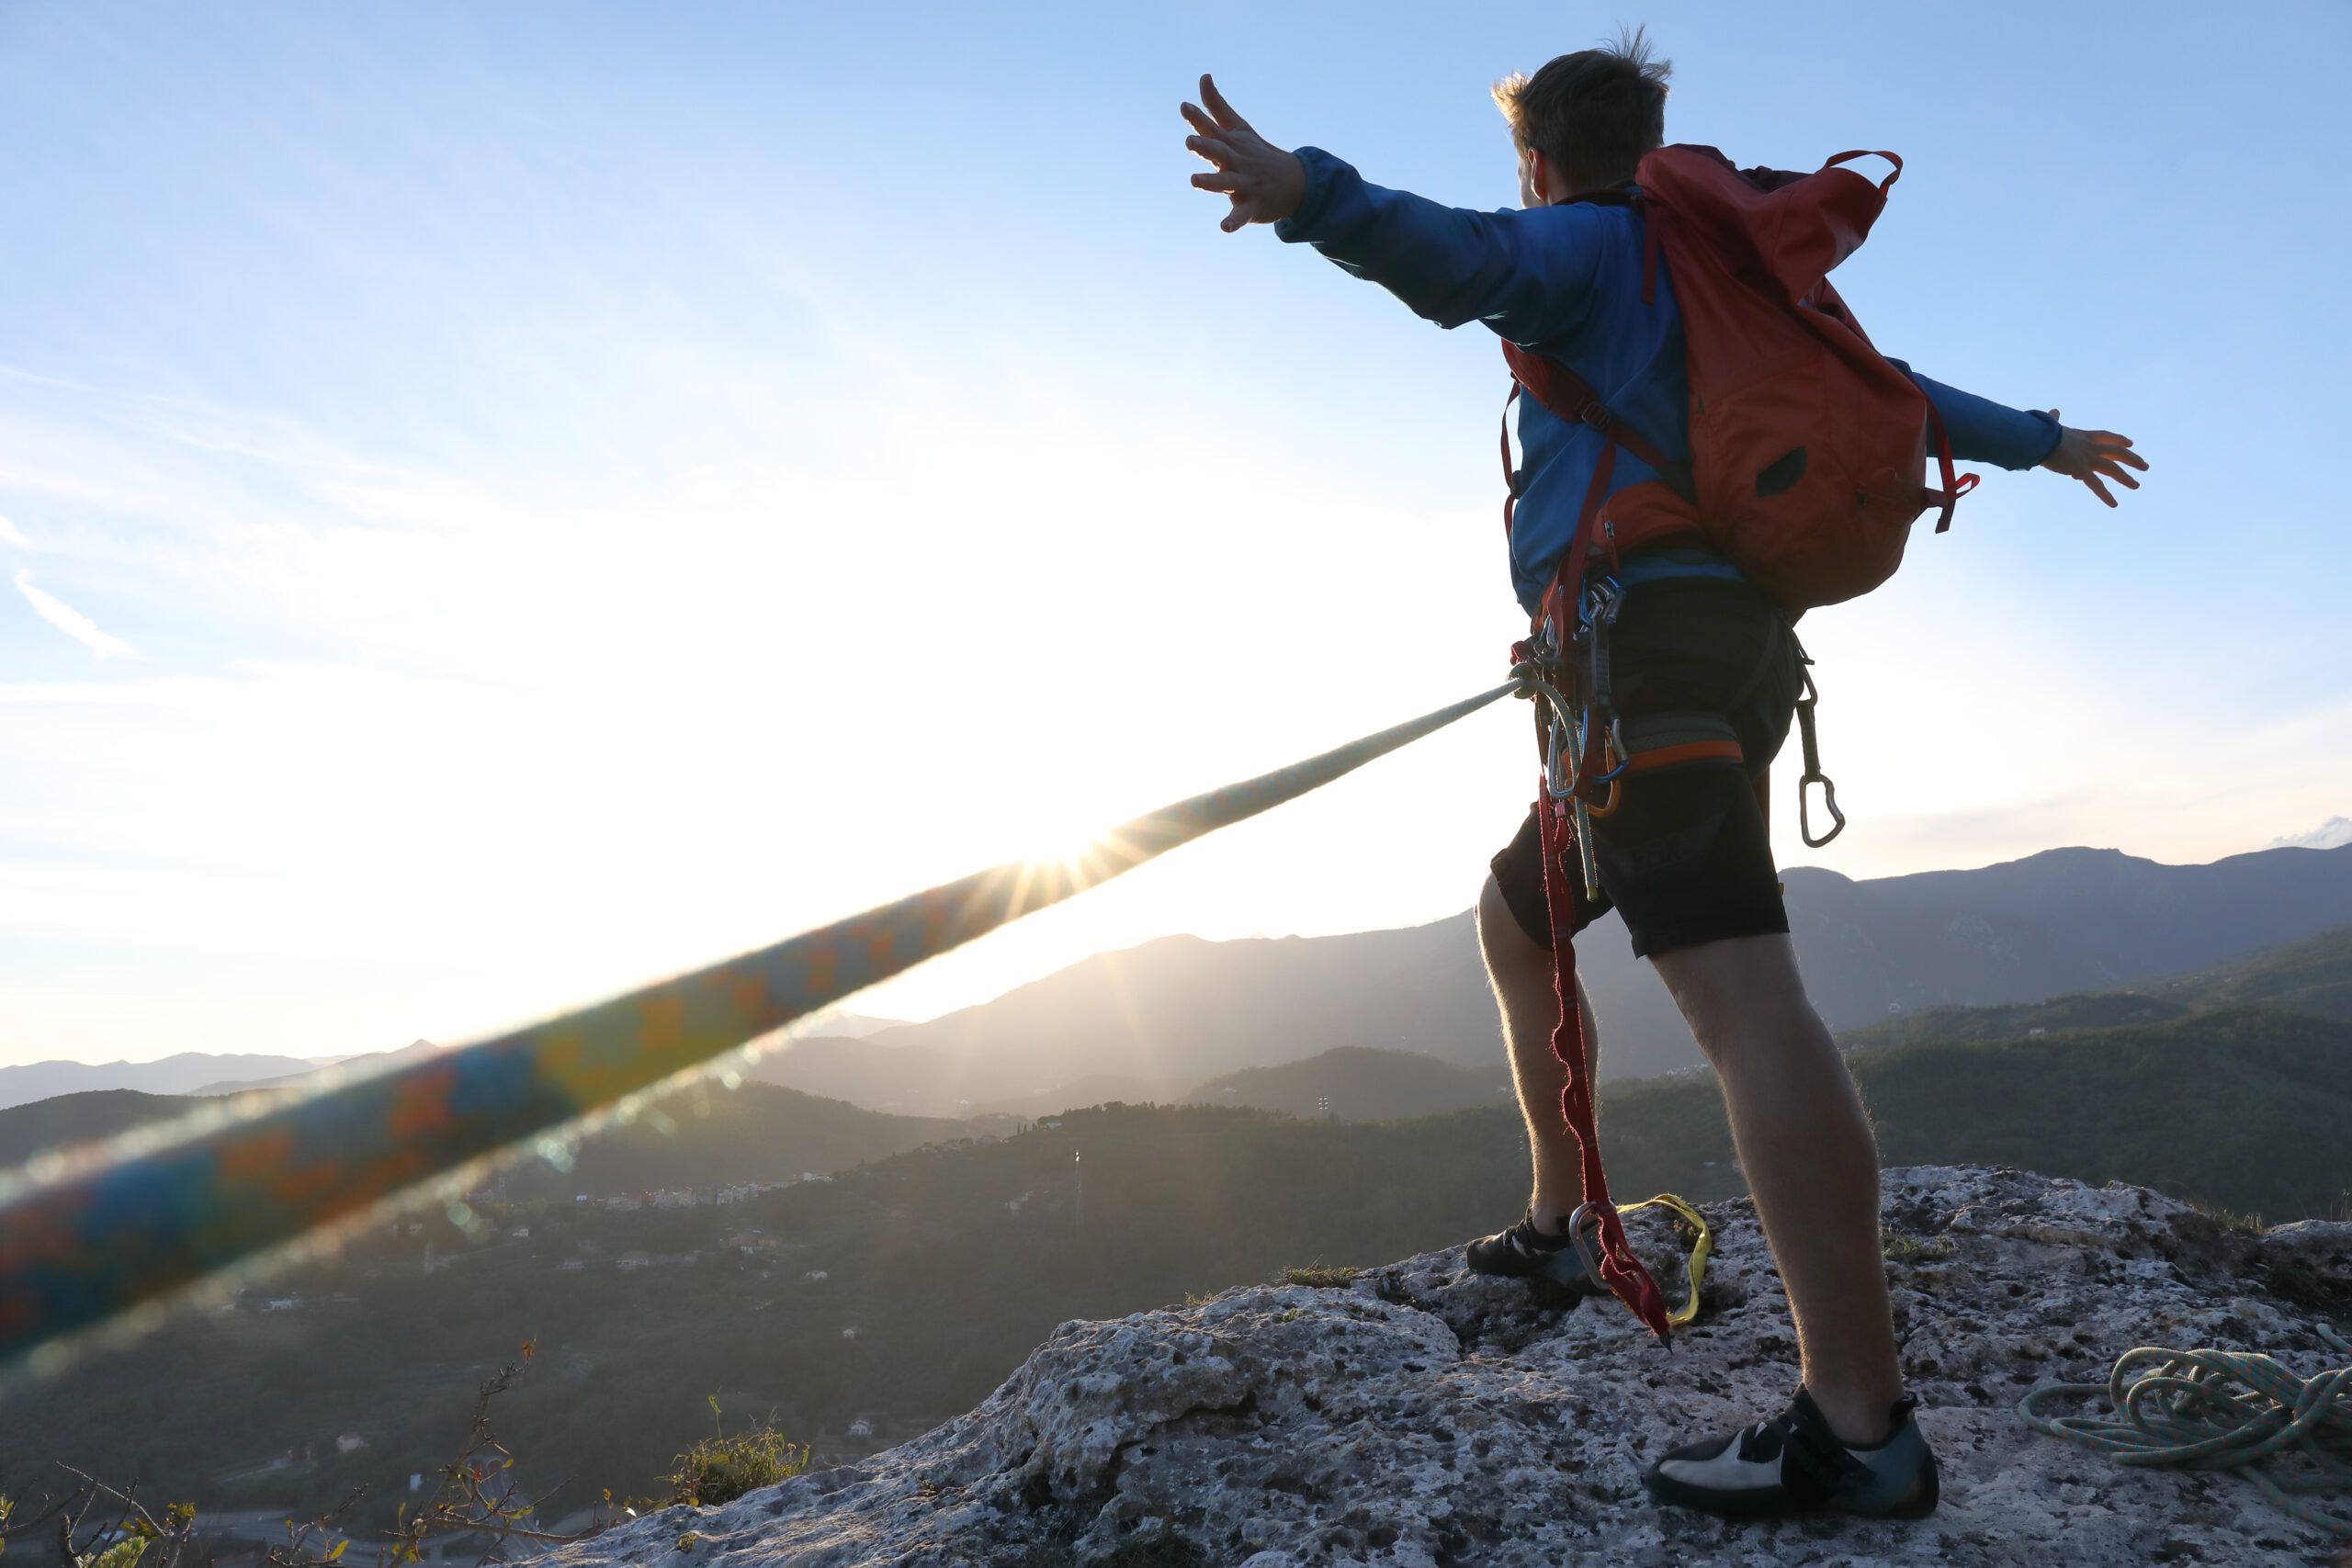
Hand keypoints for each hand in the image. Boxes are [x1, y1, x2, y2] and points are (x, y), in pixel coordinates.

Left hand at [1181, 74, 1305, 233]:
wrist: (1295, 183)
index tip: (1184, 107)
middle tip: (1189, 142)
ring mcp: (1245, 184)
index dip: (1198, 119)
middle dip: (1204, 147)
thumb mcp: (1238, 129)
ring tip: (1193, 181)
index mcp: (1230, 144)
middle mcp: (1236, 162)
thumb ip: (1217, 106)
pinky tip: (1224, 228)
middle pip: (1219, 153)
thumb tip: (1204, 76)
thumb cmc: (1257, 153)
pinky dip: (1234, 221)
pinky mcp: (1252, 206)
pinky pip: (1242, 215)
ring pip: (1226, 183)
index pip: (1212, 129)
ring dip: (1211, 182)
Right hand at [2037, 411, 2146, 507]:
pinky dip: (2105, 495)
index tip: (2130, 443)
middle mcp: (2089, 447)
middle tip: (2145, 466)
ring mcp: (2087, 458)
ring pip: (2112, 468)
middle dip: (2132, 459)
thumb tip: (2053, 410)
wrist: (2039, 438)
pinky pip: (2095, 484)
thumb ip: (2054, 419)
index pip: (2106, 436)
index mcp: (2083, 436)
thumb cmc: (2041, 431)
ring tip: (2136, 485)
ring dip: (2125, 478)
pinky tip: (2114, 504)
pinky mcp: (2080, 470)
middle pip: (2117, 452)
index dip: (2119, 440)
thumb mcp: (2051, 424)